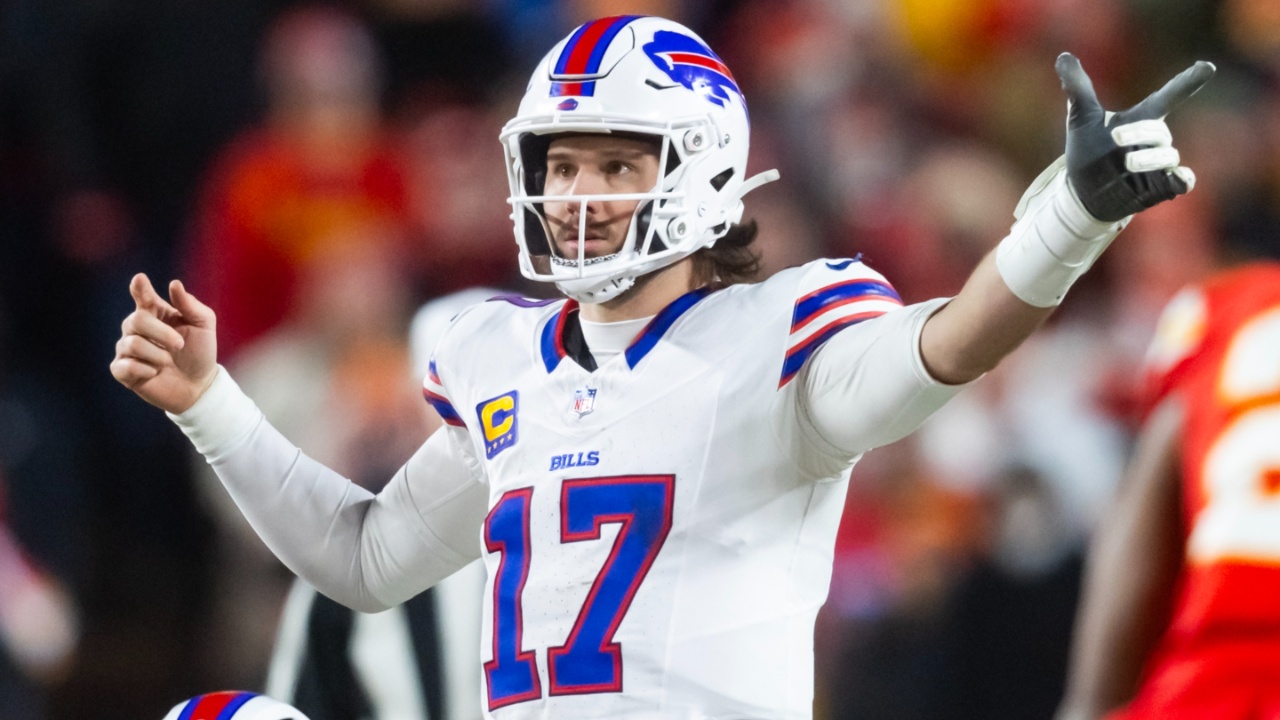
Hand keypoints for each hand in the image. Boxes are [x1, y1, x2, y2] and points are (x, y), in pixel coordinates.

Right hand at [110, 274, 217, 413]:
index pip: (142, 295)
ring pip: (133, 344)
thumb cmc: (200, 352)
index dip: (139, 288)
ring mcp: (126, 348)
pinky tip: (155, 373)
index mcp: (156, 312)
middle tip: (179, 345)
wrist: (199, 385)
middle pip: (137, 320)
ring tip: (168, 362)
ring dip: (158, 355)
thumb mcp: (203, 326)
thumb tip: (174, 284)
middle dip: (162, 333)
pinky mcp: (122, 370)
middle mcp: (136, 327)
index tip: (140, 279)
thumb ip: (190, 305)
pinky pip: (126, 366)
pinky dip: (146, 370)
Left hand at [1056, 53, 1214, 221]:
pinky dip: (1183, 179)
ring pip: (1168, 155)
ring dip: (1151, 158)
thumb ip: (1077, 88)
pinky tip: (1180, 179)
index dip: (1187, 82)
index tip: (1206, 66)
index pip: (1168, 96)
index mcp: (1140, 119)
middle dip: (1139, 132)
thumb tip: (1063, 57)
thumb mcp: (1080, 118)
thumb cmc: (1087, 151)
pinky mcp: (1160, 187)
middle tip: (1114, 138)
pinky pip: (1183, 181)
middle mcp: (1153, 140)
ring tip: (1126, 163)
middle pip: (1158, 130)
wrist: (1081, 192)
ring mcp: (1159, 164)